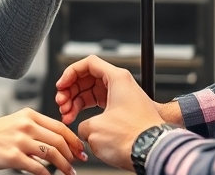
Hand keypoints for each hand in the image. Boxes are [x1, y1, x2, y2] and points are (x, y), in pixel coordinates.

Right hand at [0, 107, 86, 174]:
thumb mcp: (15, 122)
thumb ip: (35, 127)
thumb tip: (56, 140)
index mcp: (28, 114)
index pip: (59, 126)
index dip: (73, 139)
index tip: (80, 148)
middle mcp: (26, 125)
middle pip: (59, 140)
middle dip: (73, 153)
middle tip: (79, 162)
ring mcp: (19, 140)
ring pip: (52, 154)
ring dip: (64, 165)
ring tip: (69, 172)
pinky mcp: (13, 157)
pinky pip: (38, 168)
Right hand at [56, 62, 182, 126]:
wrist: (154, 150)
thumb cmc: (134, 137)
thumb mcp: (96, 128)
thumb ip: (82, 123)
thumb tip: (83, 129)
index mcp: (117, 78)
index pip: (88, 63)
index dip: (70, 73)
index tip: (61, 86)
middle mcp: (121, 84)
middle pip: (89, 78)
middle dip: (71, 91)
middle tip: (61, 104)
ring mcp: (123, 97)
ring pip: (92, 92)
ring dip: (77, 103)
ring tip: (66, 116)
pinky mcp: (123, 111)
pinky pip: (100, 104)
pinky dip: (87, 111)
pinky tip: (78, 121)